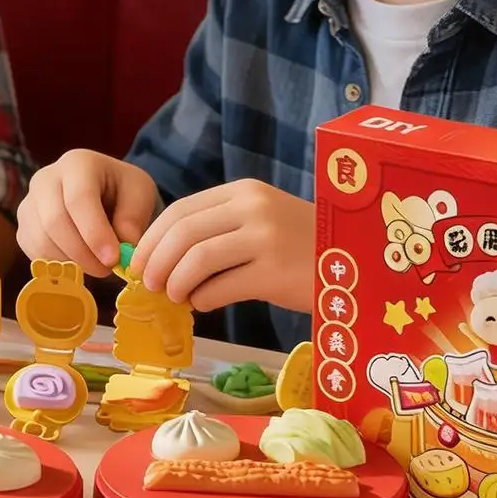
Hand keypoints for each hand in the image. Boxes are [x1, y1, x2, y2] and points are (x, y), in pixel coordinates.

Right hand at [16, 149, 160, 277]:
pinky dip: (59, 264)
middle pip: (54, 221)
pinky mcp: (23, 227)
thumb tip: (123, 248)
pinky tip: (80, 261)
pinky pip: (35, 253)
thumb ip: (134, 218)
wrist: (101, 192)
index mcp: (77, 163)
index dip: (94, 233)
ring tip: (98, 264)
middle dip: (83, 253)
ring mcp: (29, 203)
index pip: (78, 199)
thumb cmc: (122, 191)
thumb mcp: (140, 194)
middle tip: (108, 269)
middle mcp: (45, 178)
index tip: (113, 259)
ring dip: (73, 262)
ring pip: (42, 241)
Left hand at [130, 179, 314, 313]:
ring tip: (174, 296)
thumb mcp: (261, 222)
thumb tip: (162, 258)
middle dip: (156, 261)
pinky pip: (220, 288)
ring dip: (175, 283)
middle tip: (148, 284)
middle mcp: (254, 208)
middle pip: (183, 232)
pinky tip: (204, 305)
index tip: (139, 260)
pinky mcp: (274, 272)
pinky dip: (203, 300)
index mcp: (245, 192)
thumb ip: (218, 230)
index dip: (152, 237)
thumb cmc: (302, 248)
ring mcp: (265, 238)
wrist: (357, 264)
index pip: (181, 209)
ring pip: (197, 259)